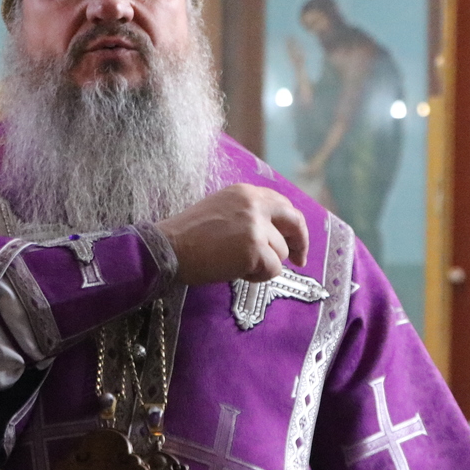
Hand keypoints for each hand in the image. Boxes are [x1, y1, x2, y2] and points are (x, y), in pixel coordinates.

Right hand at [154, 184, 308, 284]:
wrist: (168, 248)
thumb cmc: (188, 236)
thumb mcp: (221, 210)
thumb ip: (249, 215)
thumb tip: (276, 234)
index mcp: (246, 193)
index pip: (282, 204)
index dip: (292, 224)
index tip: (294, 240)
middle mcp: (254, 204)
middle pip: (294, 222)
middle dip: (300, 242)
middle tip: (299, 260)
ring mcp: (256, 226)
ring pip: (281, 252)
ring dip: (265, 264)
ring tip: (237, 264)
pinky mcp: (254, 249)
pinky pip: (272, 270)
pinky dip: (258, 276)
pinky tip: (236, 272)